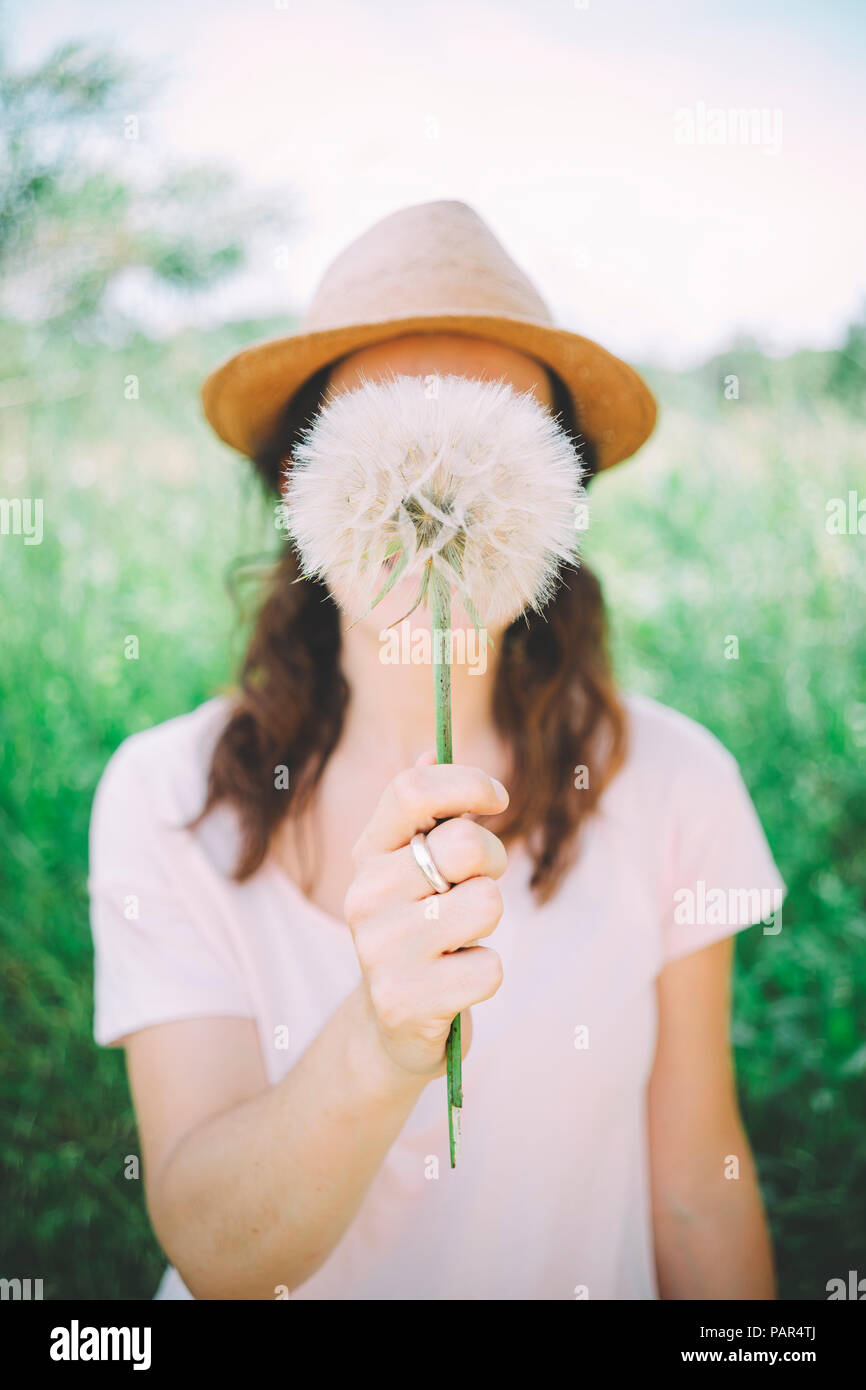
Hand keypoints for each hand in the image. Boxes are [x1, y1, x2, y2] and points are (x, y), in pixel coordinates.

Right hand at [344, 752, 508, 1077]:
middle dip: (493, 863)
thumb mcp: (412, 868)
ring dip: (488, 924)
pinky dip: (486, 975)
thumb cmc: (419, 929)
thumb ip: (423, 813)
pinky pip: (490, 968)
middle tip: (476, 888)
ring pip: (486, 903)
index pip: (410, 790)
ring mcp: (380, 950)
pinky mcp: (406, 1001)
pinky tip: (456, 982)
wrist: (392, 1026)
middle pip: (465, 845)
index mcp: (368, 853)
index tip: (498, 798)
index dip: (465, 783)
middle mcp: (364, 896)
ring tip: (460, 940)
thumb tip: (430, 751)